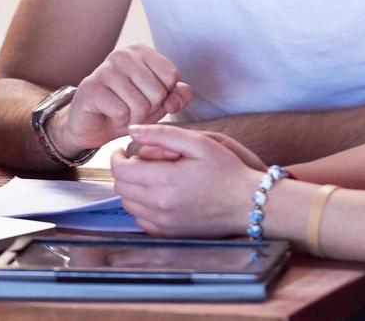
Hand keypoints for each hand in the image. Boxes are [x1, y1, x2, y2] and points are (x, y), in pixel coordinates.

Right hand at [47, 44, 192, 155]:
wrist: (93, 126)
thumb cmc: (128, 109)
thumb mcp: (159, 103)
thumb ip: (177, 96)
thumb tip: (174, 101)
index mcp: (141, 51)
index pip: (171, 76)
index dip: (164, 97)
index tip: (148, 99)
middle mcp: (123, 54)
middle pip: (157, 91)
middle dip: (149, 110)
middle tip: (133, 110)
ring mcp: (105, 69)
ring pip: (140, 104)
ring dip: (135, 118)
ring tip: (123, 114)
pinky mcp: (91, 88)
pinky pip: (121, 111)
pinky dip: (120, 121)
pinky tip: (110, 116)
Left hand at [111, 124, 254, 236]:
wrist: (248, 203)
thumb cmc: (227, 171)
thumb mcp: (199, 142)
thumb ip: (163, 134)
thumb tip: (132, 130)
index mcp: (164, 180)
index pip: (120, 170)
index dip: (117, 157)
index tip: (123, 150)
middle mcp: (160, 205)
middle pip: (121, 187)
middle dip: (124, 171)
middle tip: (140, 160)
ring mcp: (163, 223)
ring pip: (128, 205)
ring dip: (132, 188)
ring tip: (151, 176)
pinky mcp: (168, 234)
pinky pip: (141, 220)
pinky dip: (142, 207)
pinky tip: (159, 195)